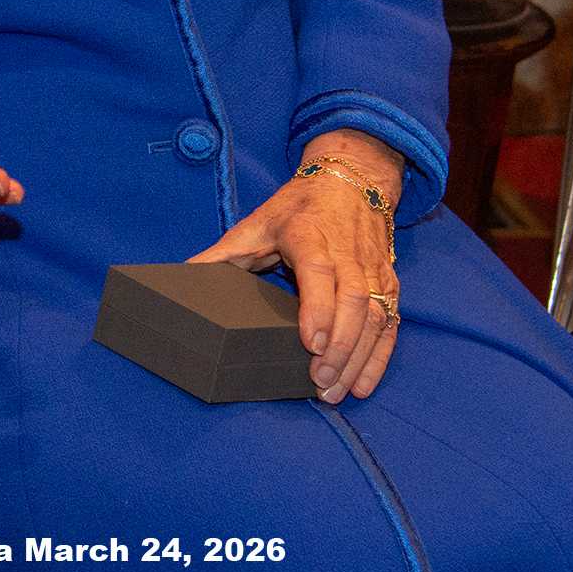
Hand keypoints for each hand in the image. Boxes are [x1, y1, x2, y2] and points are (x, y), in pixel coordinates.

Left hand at [190, 130, 404, 401]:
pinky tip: (362, 385)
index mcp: (309, 234)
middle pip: (352, 301)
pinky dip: (379, 356)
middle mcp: (346, 251)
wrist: (350, 180)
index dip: (317, 308)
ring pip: (375, 315)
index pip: (319, 271)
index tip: (309, 344)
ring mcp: (371, 268)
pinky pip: (390, 322)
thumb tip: (183, 277)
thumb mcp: (256, 224)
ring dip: (358, 357)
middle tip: (318, 382)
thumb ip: (221, 255)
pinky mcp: (388, 282)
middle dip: (339, 346)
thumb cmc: (297, 207)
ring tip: (334, 391)